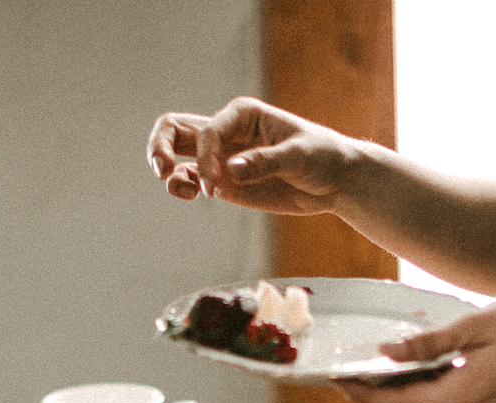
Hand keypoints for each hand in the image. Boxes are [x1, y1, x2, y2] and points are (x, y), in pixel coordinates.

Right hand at [147, 97, 359, 215]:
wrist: (335, 180)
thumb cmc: (323, 157)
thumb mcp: (300, 156)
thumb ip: (266, 162)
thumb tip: (231, 170)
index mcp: (243, 114)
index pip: (208, 131)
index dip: (206, 157)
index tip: (216, 185)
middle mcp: (226, 131)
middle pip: (175, 127)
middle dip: (160, 145)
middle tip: (162, 168)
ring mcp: (222, 157)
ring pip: (177, 153)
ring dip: (168, 170)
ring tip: (182, 191)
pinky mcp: (224, 181)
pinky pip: (190, 180)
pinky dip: (182, 187)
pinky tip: (192, 197)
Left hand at [334, 292, 495, 402]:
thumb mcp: (474, 326)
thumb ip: (429, 344)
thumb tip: (386, 354)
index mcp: (463, 393)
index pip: (400, 400)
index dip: (364, 391)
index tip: (334, 380)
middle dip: (374, 390)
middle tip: (340, 372)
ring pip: (426, 399)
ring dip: (397, 385)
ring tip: (365, 366)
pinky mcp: (486, 396)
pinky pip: (444, 392)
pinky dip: (421, 381)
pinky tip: (406, 365)